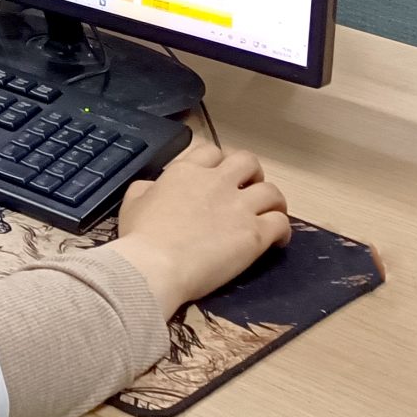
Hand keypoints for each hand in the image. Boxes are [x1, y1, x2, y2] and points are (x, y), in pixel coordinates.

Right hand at [111, 143, 290, 313]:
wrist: (155, 265)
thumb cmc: (140, 237)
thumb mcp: (133, 201)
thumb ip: (149, 188)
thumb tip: (157, 187)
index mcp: (186, 171)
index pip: (212, 151)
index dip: (219, 163)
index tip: (219, 177)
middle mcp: (216, 182)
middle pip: (248, 162)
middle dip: (252, 175)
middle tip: (248, 192)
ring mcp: (239, 207)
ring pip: (272, 191)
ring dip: (273, 202)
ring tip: (270, 215)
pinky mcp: (254, 234)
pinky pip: (281, 223)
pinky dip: (282, 230)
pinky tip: (277, 241)